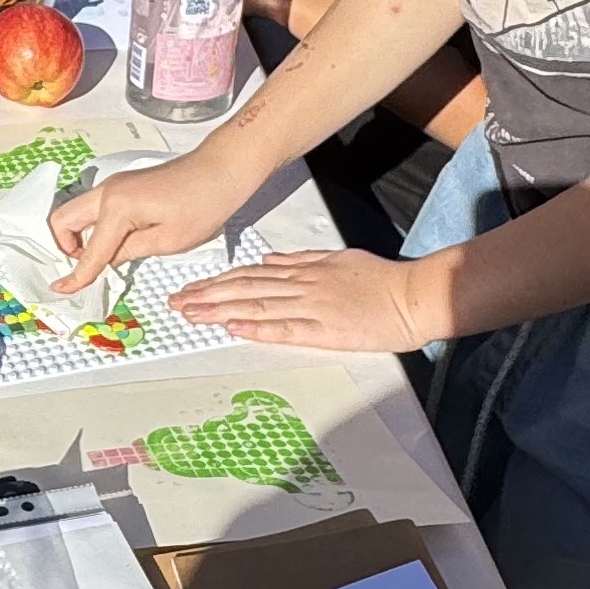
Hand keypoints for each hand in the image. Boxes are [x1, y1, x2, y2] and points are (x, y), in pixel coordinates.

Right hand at [48, 154, 240, 288]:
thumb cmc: (203, 205)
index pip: (90, 250)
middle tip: (78, 270)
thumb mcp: (168, 240)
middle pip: (62, 220)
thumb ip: (129, 252)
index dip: (76, 275)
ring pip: (75, 213)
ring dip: (76, 238)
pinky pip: (92, 210)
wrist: (221, 170)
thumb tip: (105, 263)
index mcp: (117, 207)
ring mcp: (113, 186)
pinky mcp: (122, 187)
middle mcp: (107, 192)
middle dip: (62, 248)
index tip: (61, 290)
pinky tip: (110, 246)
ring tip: (94, 261)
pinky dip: (91, 229)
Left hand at [169, 245, 435, 353]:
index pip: (250, 276)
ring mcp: (313, 307)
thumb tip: (270, 262)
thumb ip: (301, 261)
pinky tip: (234, 328)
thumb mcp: (337, 258)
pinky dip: (257, 328)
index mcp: (304, 270)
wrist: (413, 295)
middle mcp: (302, 286)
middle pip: (245, 290)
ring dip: (221, 311)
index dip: (218, 281)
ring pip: (258, 307)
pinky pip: (286, 329)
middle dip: (208, 296)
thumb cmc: (380, 279)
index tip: (192, 287)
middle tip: (176, 302)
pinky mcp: (327, 330)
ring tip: (192, 315)